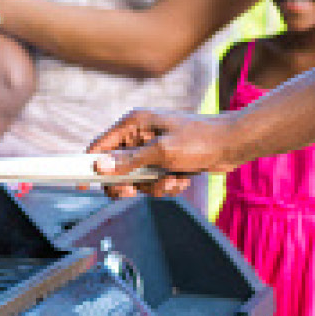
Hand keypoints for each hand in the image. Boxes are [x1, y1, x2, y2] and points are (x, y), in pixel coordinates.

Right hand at [88, 109, 235, 198]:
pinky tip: (183, 178)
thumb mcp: (162, 152)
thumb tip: (101, 166)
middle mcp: (140, 135)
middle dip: (128, 183)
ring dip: (154, 186)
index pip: (100, 145)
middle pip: (116, 168)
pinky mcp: (165, 162)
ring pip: (138, 180)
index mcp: (134, 124)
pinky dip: (168, 185)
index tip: (82, 183)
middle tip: (134, 191)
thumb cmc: (201, 139)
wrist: (232, 144)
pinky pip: (155, 182)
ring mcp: (153, 150)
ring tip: (173, 179)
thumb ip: (130, 161)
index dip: (89, 164)